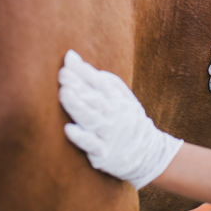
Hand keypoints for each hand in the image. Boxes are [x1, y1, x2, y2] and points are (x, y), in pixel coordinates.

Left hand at [58, 50, 182, 188]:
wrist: (147, 152)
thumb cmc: (125, 117)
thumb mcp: (119, 95)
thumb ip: (96, 77)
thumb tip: (70, 58)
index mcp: (117, 98)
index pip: (99, 82)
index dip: (83, 72)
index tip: (68, 60)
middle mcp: (114, 114)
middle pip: (94, 98)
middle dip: (78, 86)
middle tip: (63, 74)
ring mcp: (108, 134)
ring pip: (91, 119)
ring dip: (78, 106)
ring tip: (64, 94)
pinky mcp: (103, 153)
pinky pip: (92, 145)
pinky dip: (81, 137)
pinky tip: (69, 129)